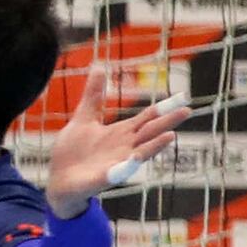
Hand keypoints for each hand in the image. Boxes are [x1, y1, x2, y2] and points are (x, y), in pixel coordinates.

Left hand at [31, 72, 185, 218]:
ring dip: (155, 145)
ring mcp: (117, 163)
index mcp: (121, 132)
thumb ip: (93, 95)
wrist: (59, 179)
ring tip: (171, 136)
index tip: (183, 97)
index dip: (163, 107)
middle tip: (187, 111)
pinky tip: (136, 158)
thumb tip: (98, 66)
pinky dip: (128, 166)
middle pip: (149, 132)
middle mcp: (125, 147)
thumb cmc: (74, 151)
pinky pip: (119, 172)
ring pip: (141, 153)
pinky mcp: (104, 177)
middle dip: (167, 122)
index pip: (147, 117)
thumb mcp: (83, 117)